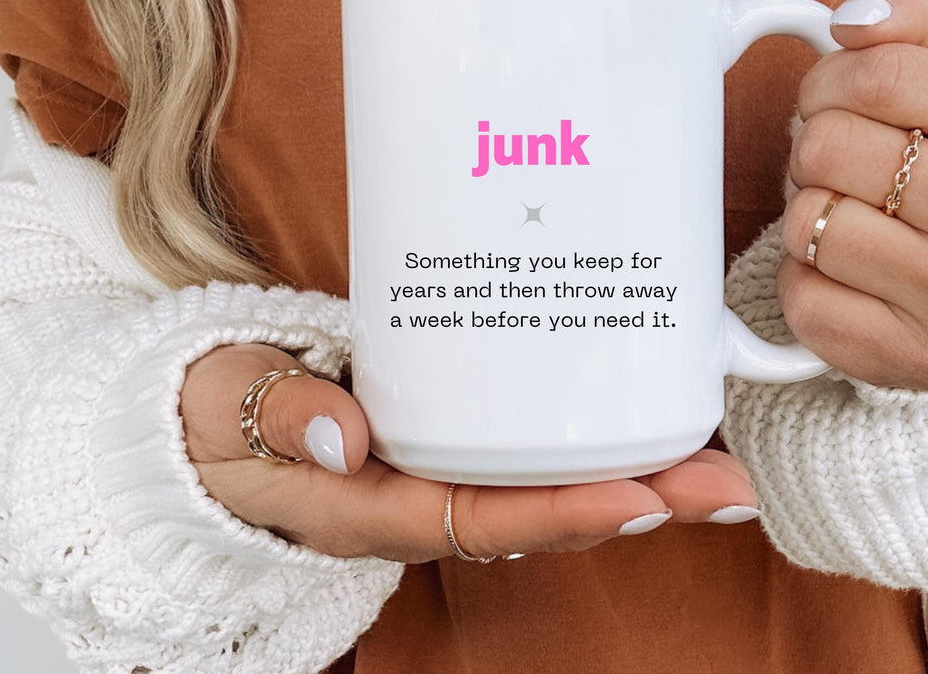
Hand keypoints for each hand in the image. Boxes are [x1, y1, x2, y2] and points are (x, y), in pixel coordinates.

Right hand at [180, 343, 761, 562]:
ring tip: (714, 462)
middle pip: (539, 514)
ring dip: (631, 477)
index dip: (563, 513)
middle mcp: (417, 500)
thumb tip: (342, 433)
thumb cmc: (214, 418)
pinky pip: (523, 451)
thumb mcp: (228, 408)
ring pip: (544, 487)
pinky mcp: (443, 435)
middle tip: (726, 484)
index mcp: (367, 507)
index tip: (642, 497)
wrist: (201, 421)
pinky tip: (636, 422)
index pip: (479, 519)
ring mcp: (434, 471)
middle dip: (637, 502)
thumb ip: (279, 415)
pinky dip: (586, 445)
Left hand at [778, 0, 927, 391]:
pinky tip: (844, 275)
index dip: (832, 81)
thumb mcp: (927, 72)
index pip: (879, 71)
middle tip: (842, 169)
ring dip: (806, 213)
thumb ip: (897, 12)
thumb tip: (857, 17)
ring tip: (846, 216)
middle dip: (812, 148)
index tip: (844, 102)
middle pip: (828, 146)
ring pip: (810, 222)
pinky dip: (803, 280)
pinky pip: (804, 299)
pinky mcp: (924, 360)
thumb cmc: (926, 158)